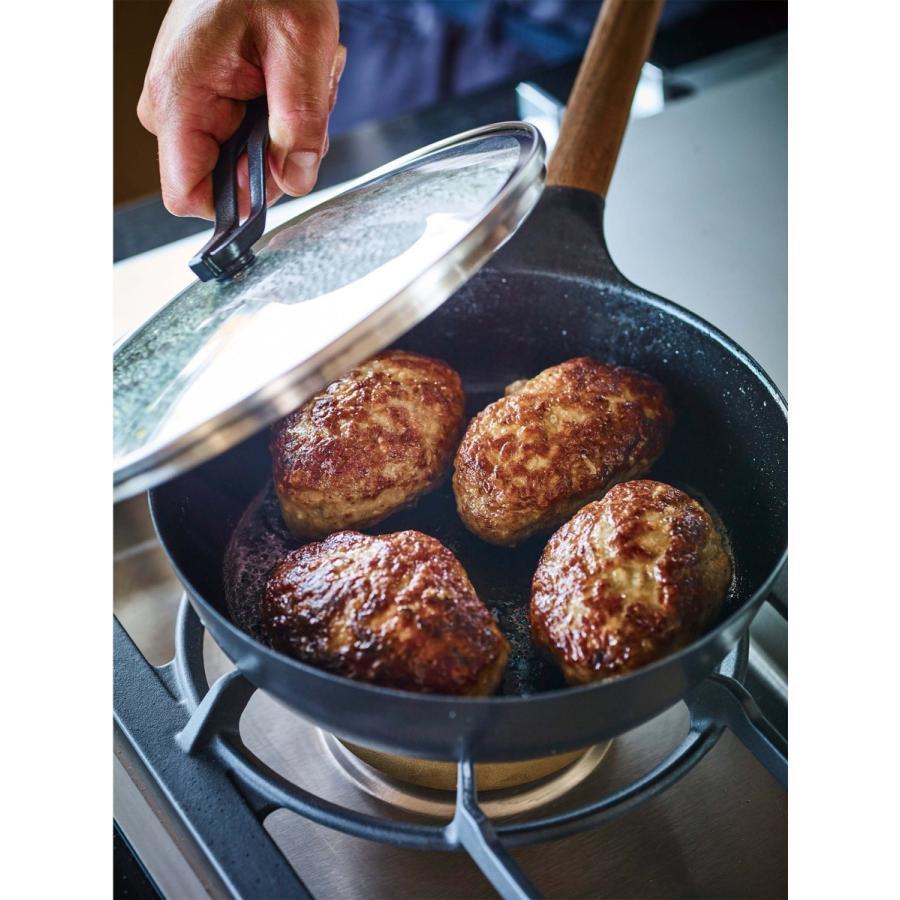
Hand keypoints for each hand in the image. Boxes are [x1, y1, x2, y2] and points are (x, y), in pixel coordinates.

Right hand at [137, 0, 343, 218]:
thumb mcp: (302, 51)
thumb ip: (300, 125)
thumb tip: (296, 182)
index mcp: (180, 98)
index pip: (189, 196)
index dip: (240, 204)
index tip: (280, 176)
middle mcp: (170, 106)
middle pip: (227, 179)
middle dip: (278, 155)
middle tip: (306, 106)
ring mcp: (184, 103)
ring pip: (243, 158)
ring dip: (285, 131)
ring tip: (300, 81)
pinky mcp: (202, 98)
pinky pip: (244, 134)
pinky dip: (278, 115)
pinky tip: (290, 79)